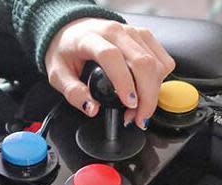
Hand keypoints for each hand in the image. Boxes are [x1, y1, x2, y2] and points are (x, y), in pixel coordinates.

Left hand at [45, 18, 175, 128]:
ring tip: (139, 109)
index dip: (124, 82)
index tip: (129, 105)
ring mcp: (133, 32)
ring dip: (153, 92)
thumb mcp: (58, 74)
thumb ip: (73, 93)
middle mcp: (116, 31)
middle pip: (143, 63)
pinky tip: (146, 90)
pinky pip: (163, 61)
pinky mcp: (145, 37)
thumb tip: (92, 108)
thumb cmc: (67, 50)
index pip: (112, 57)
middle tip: (138, 118)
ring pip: (157, 64)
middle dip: (147, 97)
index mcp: (91, 38)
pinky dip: (160, 80)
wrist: (73, 29)